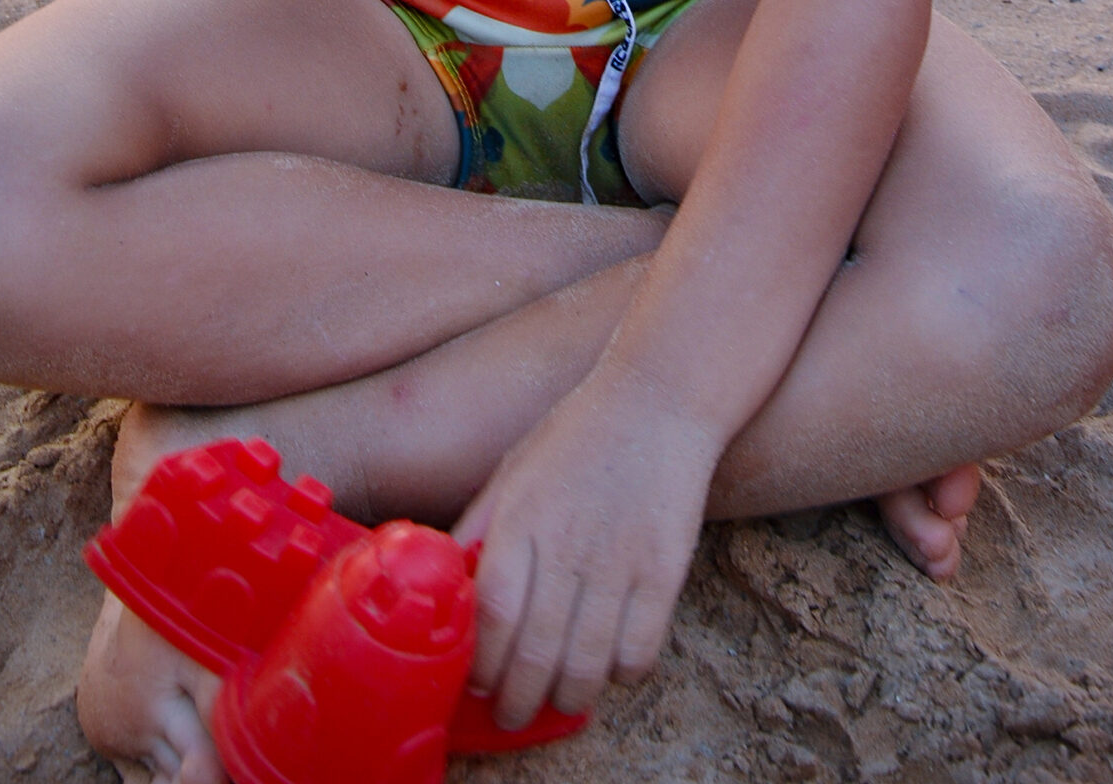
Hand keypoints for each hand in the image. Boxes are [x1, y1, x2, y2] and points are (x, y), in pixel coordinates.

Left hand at [454, 367, 720, 730]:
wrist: (657, 399)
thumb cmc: (576, 434)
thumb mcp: (515, 469)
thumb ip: (482, 526)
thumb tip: (448, 579)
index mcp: (522, 518)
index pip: (491, 616)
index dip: (481, 662)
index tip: (476, 680)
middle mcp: (566, 545)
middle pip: (535, 655)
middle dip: (517, 701)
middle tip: (512, 713)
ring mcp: (618, 561)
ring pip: (587, 666)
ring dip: (568, 696)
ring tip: (558, 698)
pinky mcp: (663, 571)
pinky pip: (639, 651)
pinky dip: (621, 674)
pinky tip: (611, 665)